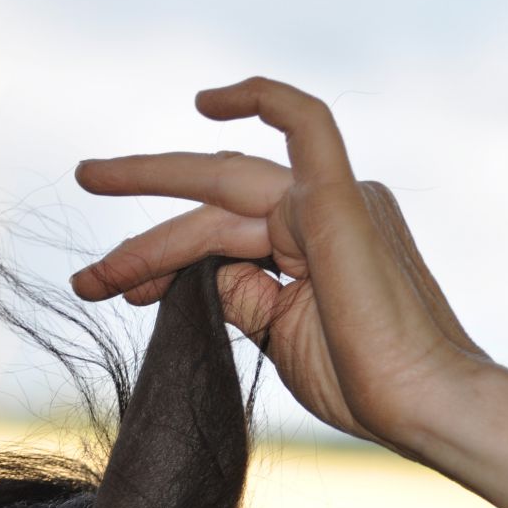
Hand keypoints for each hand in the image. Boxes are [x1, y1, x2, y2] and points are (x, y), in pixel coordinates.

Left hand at [70, 76, 489, 453]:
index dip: (156, 262)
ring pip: (221, 190)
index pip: (213, 238)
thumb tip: (195, 273)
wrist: (422, 407)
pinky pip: (305, 123)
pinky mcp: (339, 199)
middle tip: (84, 274)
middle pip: (209, 209)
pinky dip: (263, 99)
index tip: (112, 290)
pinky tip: (207, 100)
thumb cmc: (361, 383)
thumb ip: (239, 294)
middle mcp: (319, 210)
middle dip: (142, 238)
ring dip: (151, 224)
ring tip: (93, 236)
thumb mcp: (276, 334)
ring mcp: (330, 200)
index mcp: (310, 242)